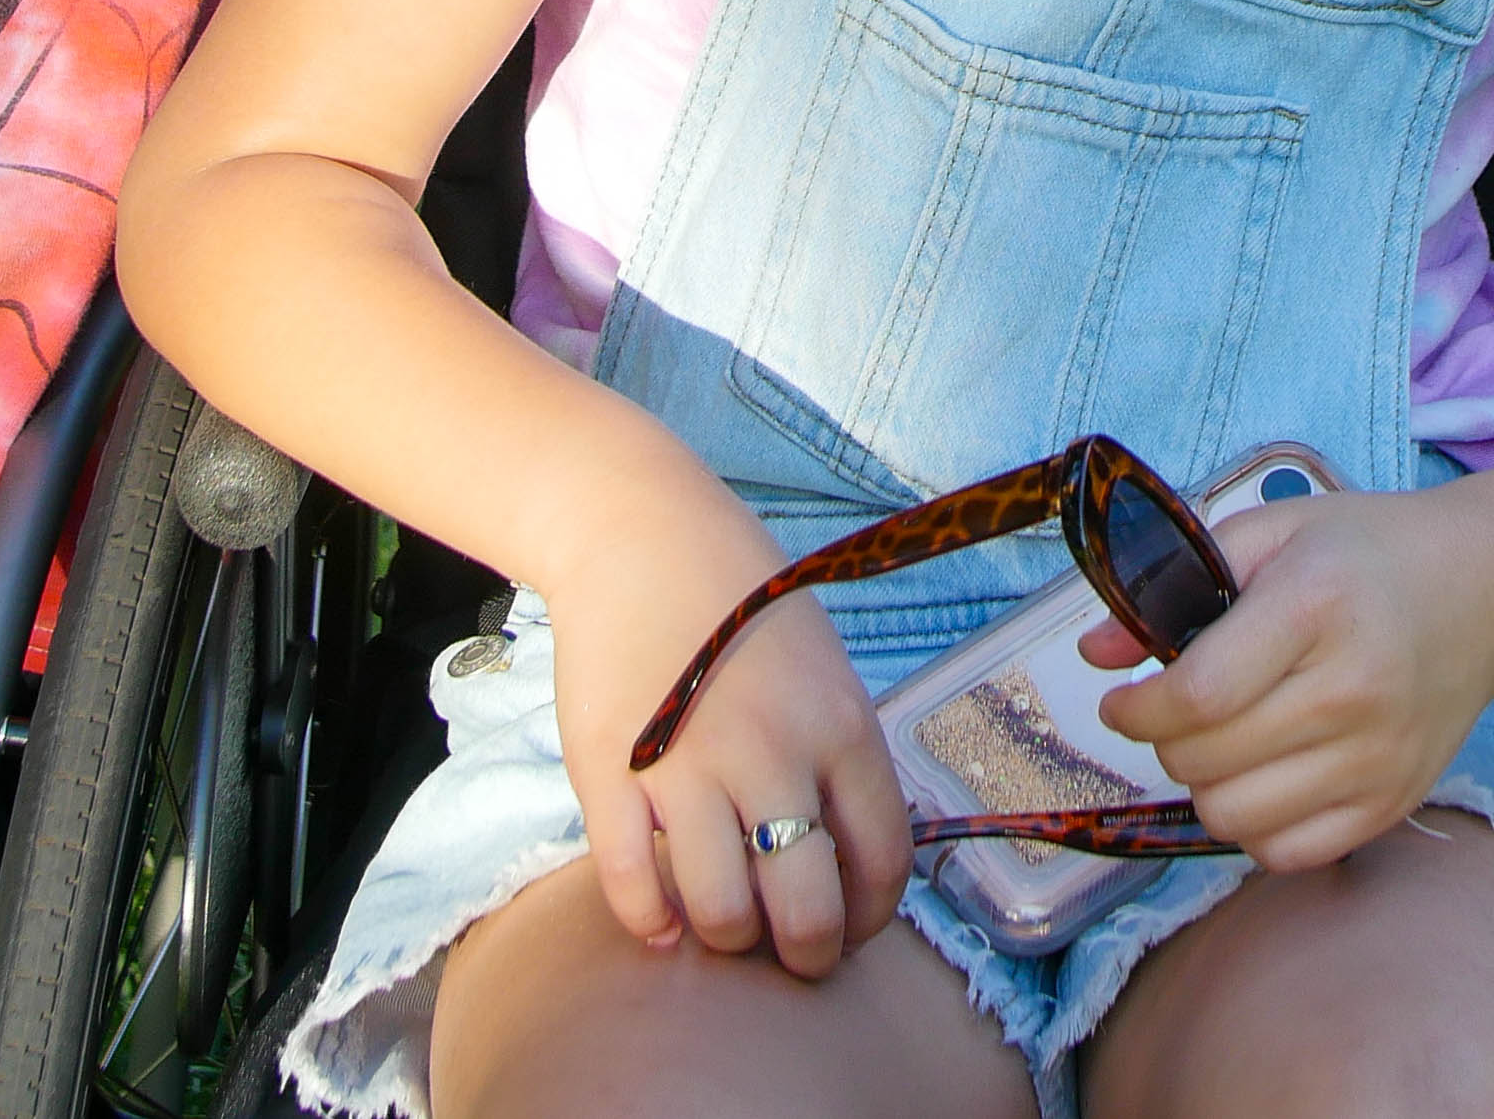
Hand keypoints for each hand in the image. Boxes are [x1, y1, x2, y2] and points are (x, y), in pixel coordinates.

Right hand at [554, 520, 913, 981]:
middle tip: (789, 952)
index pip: (882, 863)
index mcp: (841, 728)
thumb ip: (841, 761)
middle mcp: (773, 755)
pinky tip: (661, 918)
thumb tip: (854, 860)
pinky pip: (634, 887)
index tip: (849, 929)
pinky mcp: (611, 774)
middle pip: (805, 911)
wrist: (640, 537)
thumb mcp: (826, 671)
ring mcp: (688, 767)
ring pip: (723, 913)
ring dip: (728, 938)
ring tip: (725, 922)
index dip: (869, 919)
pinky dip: (651, 922)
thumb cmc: (741, 607)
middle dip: (804, 956)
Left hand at [1089, 485, 1493, 870]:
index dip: (1137, 708)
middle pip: (1206, 762)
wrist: (1487, 589)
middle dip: (1164, 741)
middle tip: (1176, 711)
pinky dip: (1255, 828)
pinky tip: (1261, 778)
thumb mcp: (1273, 533)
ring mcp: (1378, 757)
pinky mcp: (1393, 802)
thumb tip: (1095, 652)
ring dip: (1204, 787)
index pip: (1197, 695)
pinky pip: (1288, 853)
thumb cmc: (1370, 552)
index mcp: (1314, 607)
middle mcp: (1352, 691)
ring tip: (1218, 744)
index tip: (1121, 699)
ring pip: (1236, 819)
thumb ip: (1177, 580)